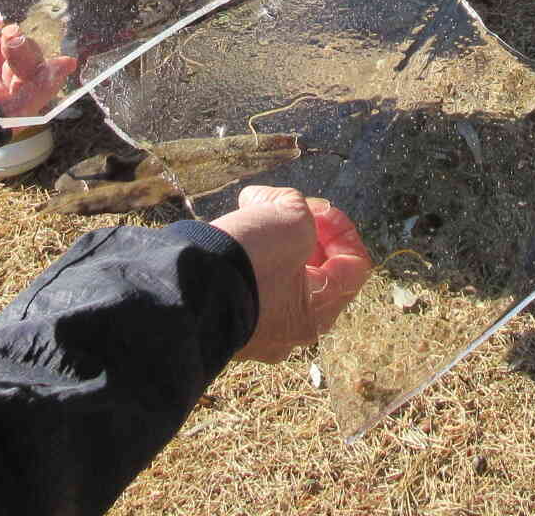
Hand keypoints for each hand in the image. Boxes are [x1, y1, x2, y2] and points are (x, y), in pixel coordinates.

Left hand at [0, 3, 78, 118]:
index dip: (5, 41)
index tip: (12, 27)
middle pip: (9, 71)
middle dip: (20, 50)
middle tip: (11, 34)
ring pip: (22, 87)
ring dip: (30, 63)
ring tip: (15, 42)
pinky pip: (25, 107)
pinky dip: (44, 86)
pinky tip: (57, 67)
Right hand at [209, 186, 371, 362]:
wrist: (180, 287)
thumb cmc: (247, 261)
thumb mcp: (290, 223)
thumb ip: (300, 208)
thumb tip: (279, 203)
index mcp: (315, 314)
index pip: (353, 267)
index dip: (342, 229)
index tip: (317, 210)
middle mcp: (288, 331)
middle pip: (316, 273)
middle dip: (304, 233)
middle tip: (285, 210)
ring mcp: (255, 330)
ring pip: (279, 276)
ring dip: (272, 239)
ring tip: (254, 212)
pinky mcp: (225, 319)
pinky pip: (248, 283)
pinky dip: (247, 253)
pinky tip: (232, 230)